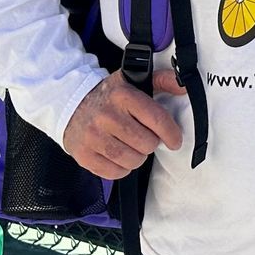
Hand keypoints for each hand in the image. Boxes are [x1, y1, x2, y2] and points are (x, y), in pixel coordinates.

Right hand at [60, 70, 185, 179]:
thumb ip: (162, 80)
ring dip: (138, 157)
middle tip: (144, 138)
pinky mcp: (83, 154)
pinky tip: (118, 156)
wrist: (70, 104)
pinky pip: (115, 173)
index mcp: (123, 95)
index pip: (157, 120)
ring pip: (132, 161)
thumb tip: (183, 86)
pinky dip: (122, 169)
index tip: (174, 140)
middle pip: (146, 144)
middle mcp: (107, 116)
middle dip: (150, 144)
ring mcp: (93, 136)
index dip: (171, 134)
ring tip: (131, 146)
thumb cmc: (109, 96)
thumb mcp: (134, 81)